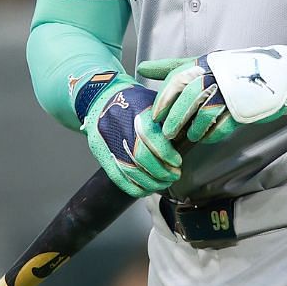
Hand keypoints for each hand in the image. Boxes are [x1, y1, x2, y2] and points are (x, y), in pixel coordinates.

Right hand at [81, 75, 181, 197]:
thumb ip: (167, 120)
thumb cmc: (132, 100)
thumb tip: (184, 137)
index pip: (151, 138)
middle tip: (174, 175)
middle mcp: (119, 127)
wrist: (102, 97)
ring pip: (131, 171)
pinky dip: (135, 187)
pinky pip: (118, 177)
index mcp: (135, 111)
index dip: (167, 154)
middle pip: (141, 158)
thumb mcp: (152, 102)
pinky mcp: (101, 153)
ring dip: (151, 182)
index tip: (177, 162)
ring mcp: (108, 141)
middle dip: (162, 171)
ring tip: (163, 183)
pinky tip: (147, 188)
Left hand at [139, 45, 286, 127]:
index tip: (155, 115)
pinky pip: (221, 125)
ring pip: (204, 113)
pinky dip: (210, 134)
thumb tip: (141, 68)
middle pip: (188, 98)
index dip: (164, 99)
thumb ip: (172, 68)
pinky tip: (205, 137)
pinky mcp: (244, 108)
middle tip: (166, 132)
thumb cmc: (231, 72)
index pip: (177, 78)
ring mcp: (231, 92)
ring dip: (192, 128)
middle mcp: (217, 75)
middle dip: (174, 118)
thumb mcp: (201, 64)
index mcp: (205, 63)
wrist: (275, 77)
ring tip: (187, 136)